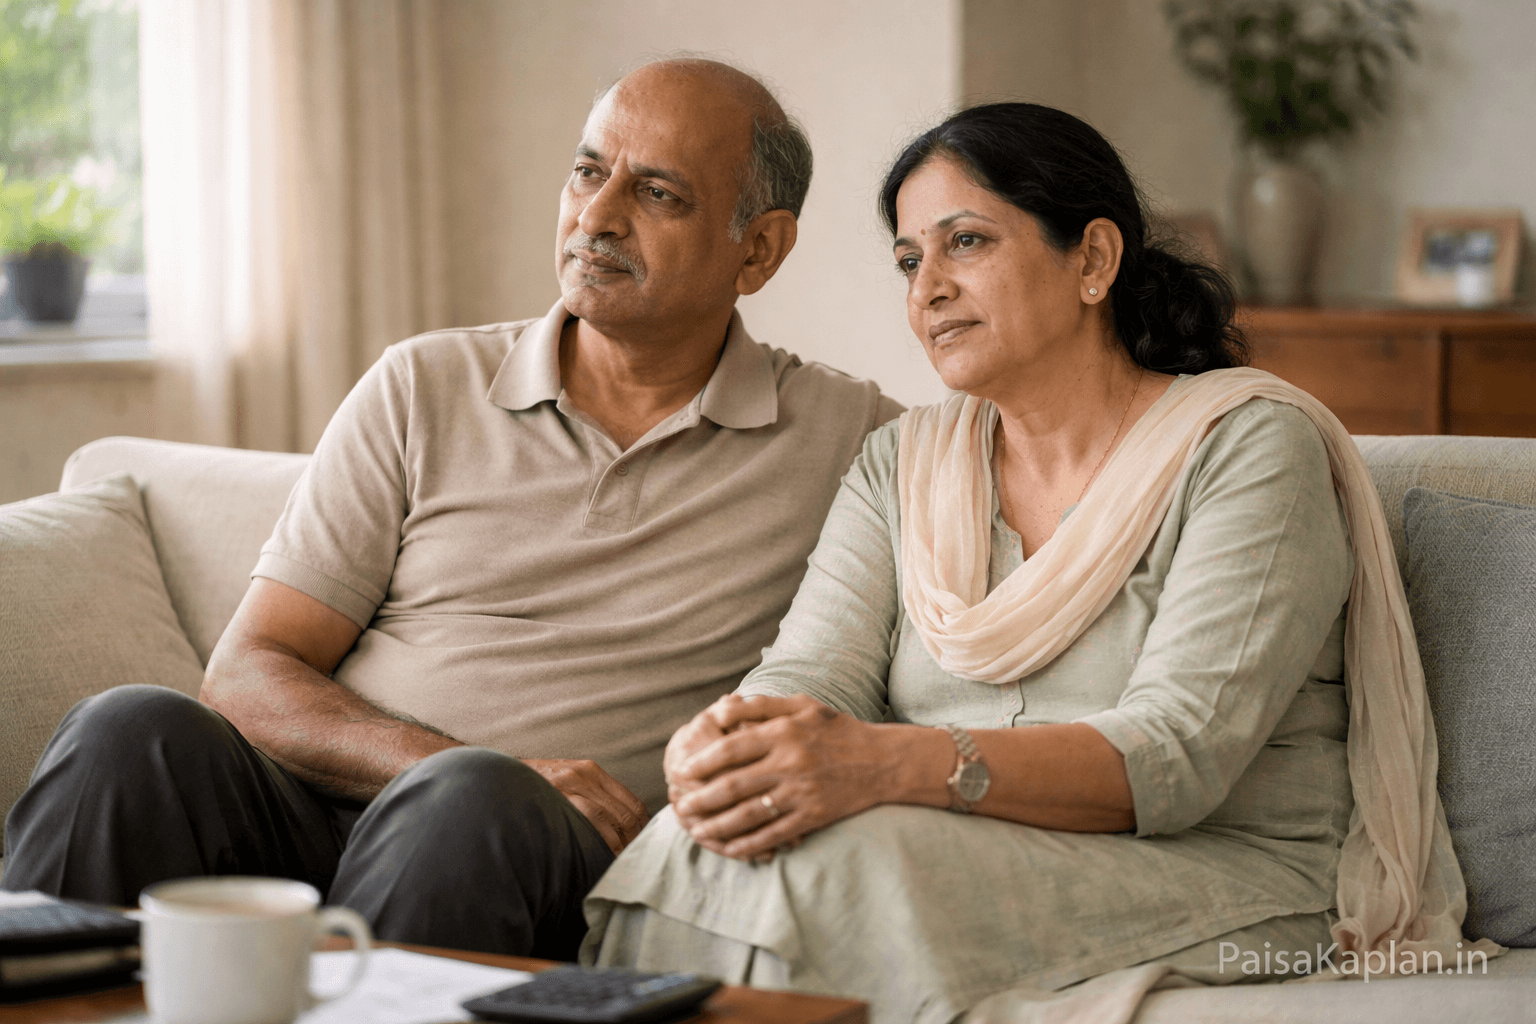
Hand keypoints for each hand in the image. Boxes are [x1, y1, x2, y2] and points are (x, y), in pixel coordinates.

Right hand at [523, 758, 648, 854]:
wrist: (497, 778)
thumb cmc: (533, 787)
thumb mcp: (564, 781)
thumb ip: (589, 797)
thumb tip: (617, 830)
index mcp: (592, 772)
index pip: (632, 802)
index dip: (642, 828)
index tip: (642, 846)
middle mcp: (586, 775)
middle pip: (625, 813)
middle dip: (633, 840)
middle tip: (632, 861)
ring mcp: (571, 784)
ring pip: (610, 819)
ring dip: (618, 845)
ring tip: (618, 864)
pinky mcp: (557, 795)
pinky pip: (588, 820)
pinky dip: (599, 841)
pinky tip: (600, 856)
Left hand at [671, 696, 891, 860]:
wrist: (884, 761)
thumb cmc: (838, 730)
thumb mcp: (803, 705)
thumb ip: (761, 705)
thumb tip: (720, 710)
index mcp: (784, 733)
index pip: (731, 748)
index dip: (702, 761)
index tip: (682, 770)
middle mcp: (790, 763)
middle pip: (734, 785)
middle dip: (701, 797)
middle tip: (681, 805)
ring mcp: (801, 793)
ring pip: (749, 814)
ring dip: (718, 824)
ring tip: (696, 829)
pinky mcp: (813, 816)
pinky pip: (774, 834)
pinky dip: (749, 843)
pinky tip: (730, 848)